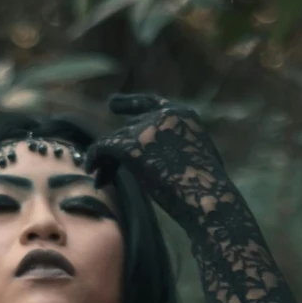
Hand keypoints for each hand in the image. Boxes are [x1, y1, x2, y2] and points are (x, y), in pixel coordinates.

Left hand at [88, 94, 229, 232]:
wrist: (207, 199)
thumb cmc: (209, 189)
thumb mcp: (200, 156)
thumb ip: (181, 146)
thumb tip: (167, 157)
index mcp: (183, 115)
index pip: (151, 103)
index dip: (130, 103)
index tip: (112, 104)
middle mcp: (164, 115)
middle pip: (129, 128)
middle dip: (116, 148)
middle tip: (101, 165)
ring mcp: (148, 128)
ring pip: (115, 139)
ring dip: (106, 160)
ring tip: (99, 178)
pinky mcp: (132, 145)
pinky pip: (103, 147)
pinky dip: (94, 158)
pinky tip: (93, 173)